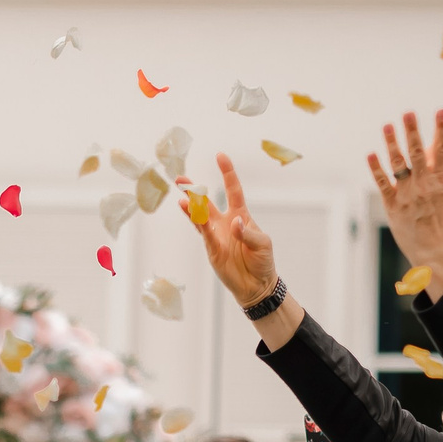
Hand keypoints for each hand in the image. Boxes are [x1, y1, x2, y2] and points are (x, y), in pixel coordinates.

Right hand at [197, 155, 280, 306]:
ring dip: (191, 206)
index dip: (227, 173)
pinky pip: (203, 234)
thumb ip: (247, 233)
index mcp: (241, 216)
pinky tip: (190, 211)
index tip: (220, 156)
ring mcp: (216, 235)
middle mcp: (225, 222)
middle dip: (195, 190)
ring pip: (200, 217)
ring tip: (182, 196)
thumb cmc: (262, 261)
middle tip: (181, 179)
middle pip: (207, 202)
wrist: (256, 285)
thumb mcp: (262, 243)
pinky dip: (198, 223)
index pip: (233, 190)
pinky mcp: (211, 249)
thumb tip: (233, 223)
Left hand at [369, 110, 442, 293]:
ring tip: (387, 125)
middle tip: (408, 112)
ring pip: (399, 165)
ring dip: (392, 144)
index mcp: (441, 179)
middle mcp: (424, 185)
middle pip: (417, 153)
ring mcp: (408, 195)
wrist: (435, 249)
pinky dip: (376, 169)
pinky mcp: (393, 206)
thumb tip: (429, 142)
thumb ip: (434, 166)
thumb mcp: (442, 189)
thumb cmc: (439, 216)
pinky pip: (383, 184)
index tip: (441, 111)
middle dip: (412, 132)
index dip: (442, 129)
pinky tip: (371, 154)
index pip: (442, 150)